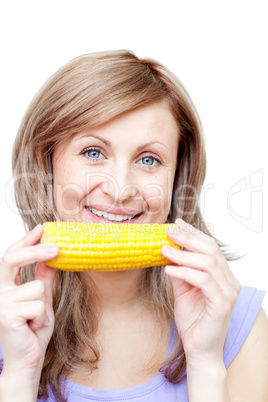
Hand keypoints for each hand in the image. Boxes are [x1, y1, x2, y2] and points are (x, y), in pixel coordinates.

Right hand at [0, 224, 57, 377]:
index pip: (12, 255)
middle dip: (35, 251)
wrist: (27, 358)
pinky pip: (37, 306)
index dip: (26, 240)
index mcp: (6, 284)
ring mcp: (1, 302)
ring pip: (36, 288)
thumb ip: (43, 278)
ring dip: (43, 305)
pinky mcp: (6, 315)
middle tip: (57, 247)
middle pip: (12, 259)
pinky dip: (41, 318)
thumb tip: (51, 257)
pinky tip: (32, 327)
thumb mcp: (42, 298)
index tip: (42, 228)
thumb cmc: (33, 329)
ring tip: (35, 319)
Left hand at [161, 219, 240, 367]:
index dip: (194, 233)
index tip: (177, 224)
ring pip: (208, 263)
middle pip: (211, 250)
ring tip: (164, 249)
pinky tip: (169, 269)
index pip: (211, 247)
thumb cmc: (192, 320)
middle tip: (169, 231)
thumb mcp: (182, 290)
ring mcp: (228, 293)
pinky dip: (186, 272)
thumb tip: (169, 251)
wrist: (199, 350)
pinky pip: (204, 281)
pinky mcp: (222, 304)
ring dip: (183, 254)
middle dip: (189, 238)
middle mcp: (229, 282)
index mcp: (222, 276)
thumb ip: (179, 271)